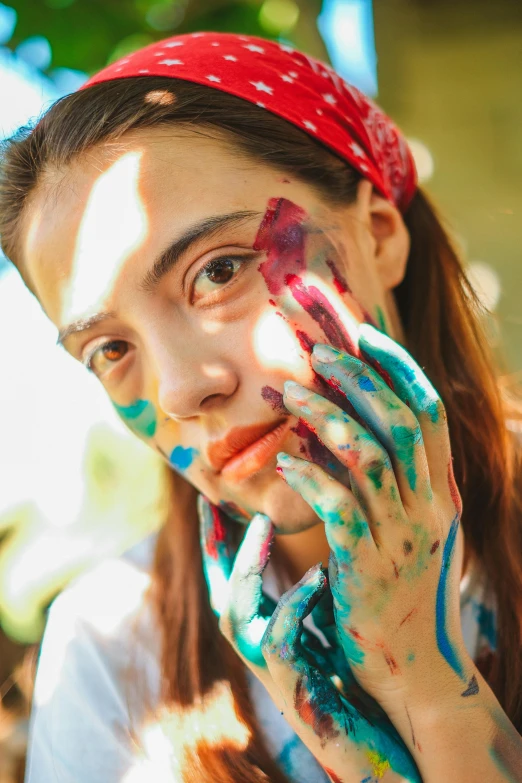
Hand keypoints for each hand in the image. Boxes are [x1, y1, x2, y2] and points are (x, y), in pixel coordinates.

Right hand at [199, 497, 421, 781]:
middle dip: (212, 546)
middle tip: (210, 502)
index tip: (212, 499)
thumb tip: (318, 552)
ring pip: (235, 611)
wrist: (385, 737)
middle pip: (219, 589)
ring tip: (262, 523)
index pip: (233, 578)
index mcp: (268, 630)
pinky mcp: (293, 683)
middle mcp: (260, 646)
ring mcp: (272, 668)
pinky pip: (279, 637)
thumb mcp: (332, 627)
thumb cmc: (359, 678)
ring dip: (246, 564)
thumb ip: (315, 598)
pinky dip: (295, 601)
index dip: (219, 541)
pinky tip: (319, 574)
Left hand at [279, 323, 475, 722]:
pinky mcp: (368, 569)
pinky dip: (312, 479)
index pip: (427, 411)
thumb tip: (364, 426)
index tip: (361, 333)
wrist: (416, 668)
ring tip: (287, 393)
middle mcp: (429, 507)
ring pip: (370, 456)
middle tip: (315, 345)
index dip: (396, 366)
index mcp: (441, 492)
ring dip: (327, 416)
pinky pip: (340, 511)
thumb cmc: (402, 588)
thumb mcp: (413, 529)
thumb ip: (398, 480)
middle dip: (358, 374)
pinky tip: (284, 464)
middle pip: (400, 419)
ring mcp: (401, 537)